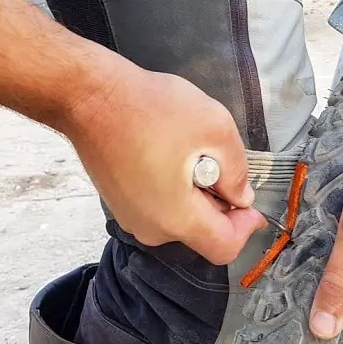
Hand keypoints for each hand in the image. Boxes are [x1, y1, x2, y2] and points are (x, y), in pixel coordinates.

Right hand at [63, 61, 265, 263]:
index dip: (245, 228)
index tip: (252, 204)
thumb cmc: (151, 109)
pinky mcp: (119, 202)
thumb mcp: (215, 129)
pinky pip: (160, 205)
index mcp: (177, 218)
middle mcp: (151, 228)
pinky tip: (170, 152)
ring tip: (191, 151)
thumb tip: (240, 196)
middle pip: (202, 232)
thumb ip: (237, 169)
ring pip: (181, 217)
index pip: (224, 247)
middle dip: (220, 203)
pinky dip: (175, 187)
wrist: (89, 97)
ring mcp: (130, 217)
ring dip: (197, 193)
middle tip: (218, 161)